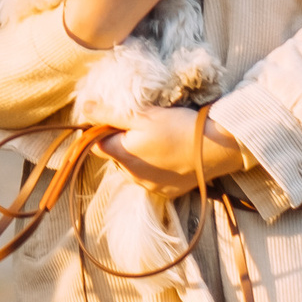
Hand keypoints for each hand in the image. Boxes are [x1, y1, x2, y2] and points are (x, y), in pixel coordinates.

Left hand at [98, 107, 249, 200]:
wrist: (217, 147)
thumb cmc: (177, 127)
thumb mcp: (141, 115)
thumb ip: (109, 114)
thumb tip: (84, 109)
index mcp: (121, 157)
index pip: (95, 145)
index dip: (100, 130)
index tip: (115, 119)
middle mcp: (133, 177)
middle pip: (116, 156)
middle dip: (121, 142)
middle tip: (141, 125)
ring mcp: (151, 187)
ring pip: (134, 168)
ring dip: (138, 155)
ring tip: (158, 138)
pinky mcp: (169, 192)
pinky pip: (153, 178)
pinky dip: (156, 166)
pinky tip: (169, 153)